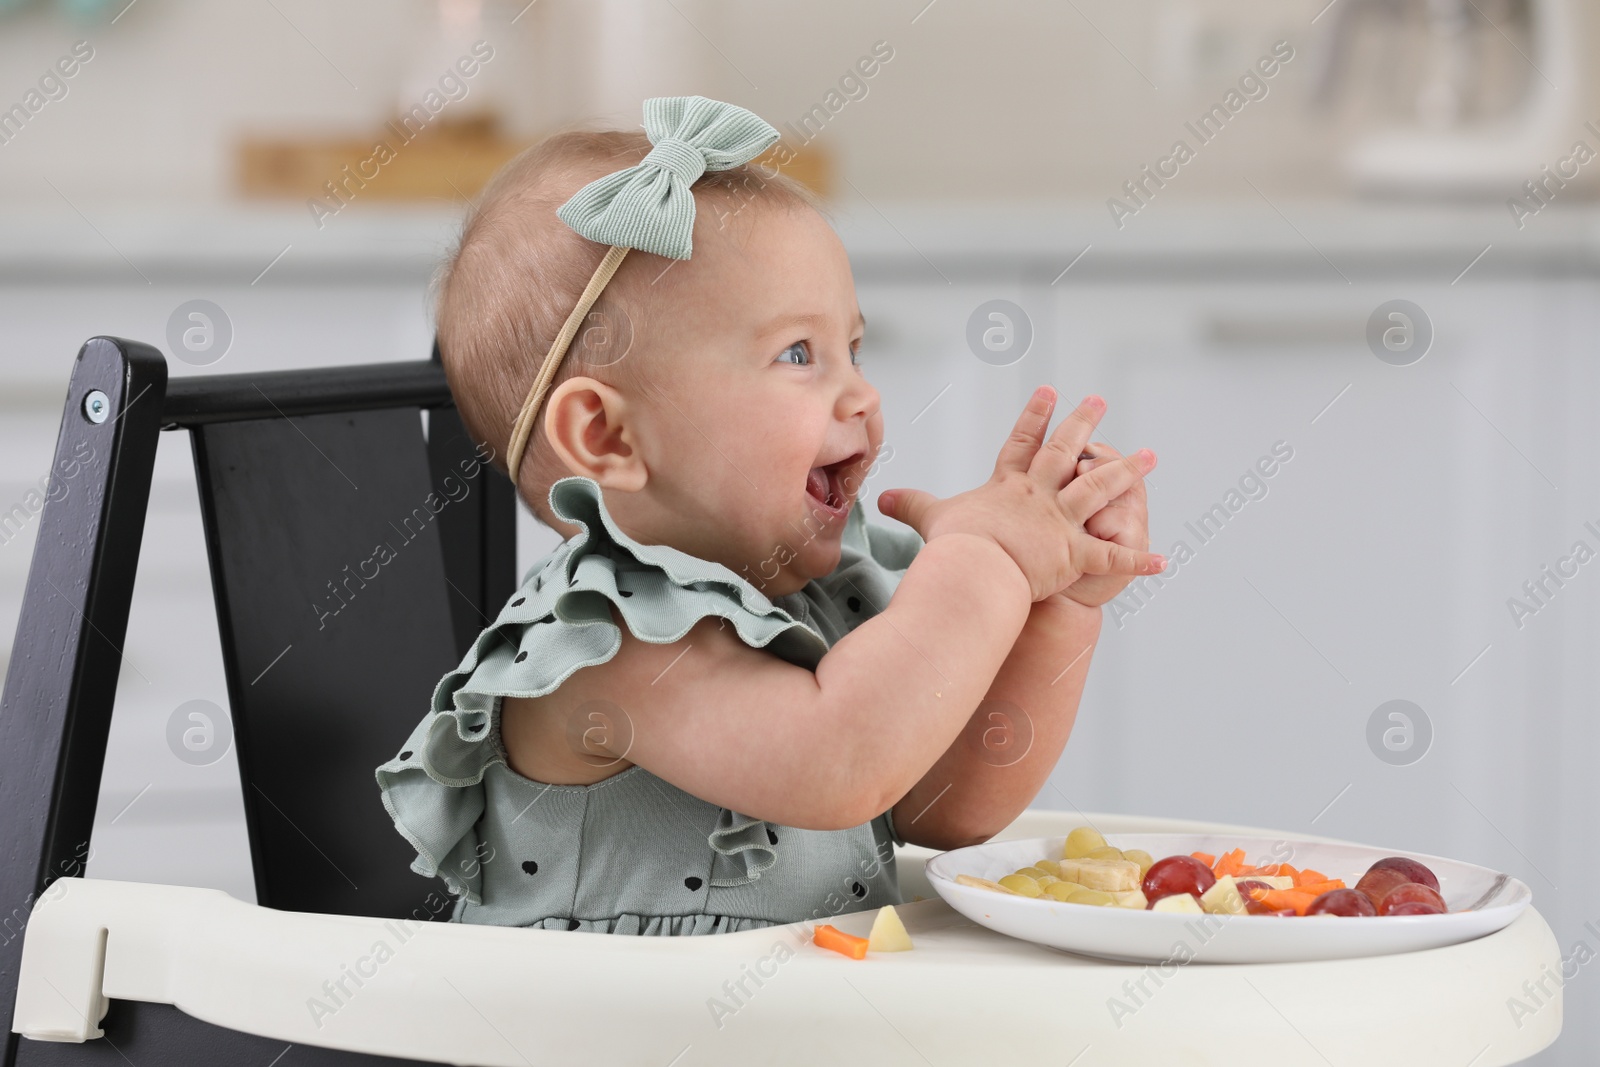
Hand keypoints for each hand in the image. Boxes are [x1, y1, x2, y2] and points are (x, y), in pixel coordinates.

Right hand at [877, 386, 1164, 601]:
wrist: (973, 569)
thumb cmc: (952, 546)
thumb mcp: (930, 518)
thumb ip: (911, 506)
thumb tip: (881, 497)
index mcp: (1007, 486)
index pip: (1021, 444)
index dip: (1034, 417)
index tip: (1049, 391)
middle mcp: (1038, 496)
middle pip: (1066, 452)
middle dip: (1084, 424)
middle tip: (1100, 400)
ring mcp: (1060, 523)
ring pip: (1100, 490)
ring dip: (1127, 474)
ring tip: (1151, 457)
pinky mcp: (1075, 555)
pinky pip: (1112, 558)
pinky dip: (1138, 562)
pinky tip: (1164, 560)